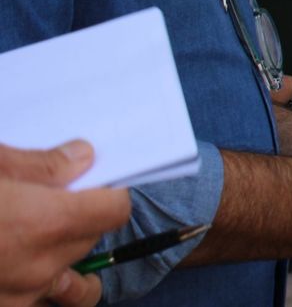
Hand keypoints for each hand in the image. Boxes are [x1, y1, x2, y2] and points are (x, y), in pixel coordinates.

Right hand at [0, 141, 129, 306]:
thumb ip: (40, 165)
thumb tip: (82, 157)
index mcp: (42, 223)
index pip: (114, 211)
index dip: (109, 194)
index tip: (96, 184)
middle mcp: (38, 266)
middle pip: (89, 240)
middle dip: (79, 219)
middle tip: (53, 201)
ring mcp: (19, 296)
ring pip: (67, 277)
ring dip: (61, 257)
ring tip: (40, 237)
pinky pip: (38, 301)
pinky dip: (36, 287)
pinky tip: (19, 265)